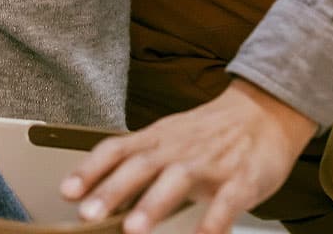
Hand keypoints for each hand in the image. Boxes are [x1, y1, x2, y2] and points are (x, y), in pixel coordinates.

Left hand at [60, 79, 317, 233]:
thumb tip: (100, 192)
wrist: (265, 111)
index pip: (116, 149)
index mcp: (157, 139)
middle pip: (140, 165)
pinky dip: (212, 221)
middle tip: (88, 216)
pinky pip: (226, 202)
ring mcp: (211, 162)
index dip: (90, 170)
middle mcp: (179, 148)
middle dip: (112, 191)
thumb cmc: (210, 132)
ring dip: (153, 204)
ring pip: (177, 180)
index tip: (66, 192)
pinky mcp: (243, 179)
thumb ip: (141, 163)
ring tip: (133, 230)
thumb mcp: (170, 139)